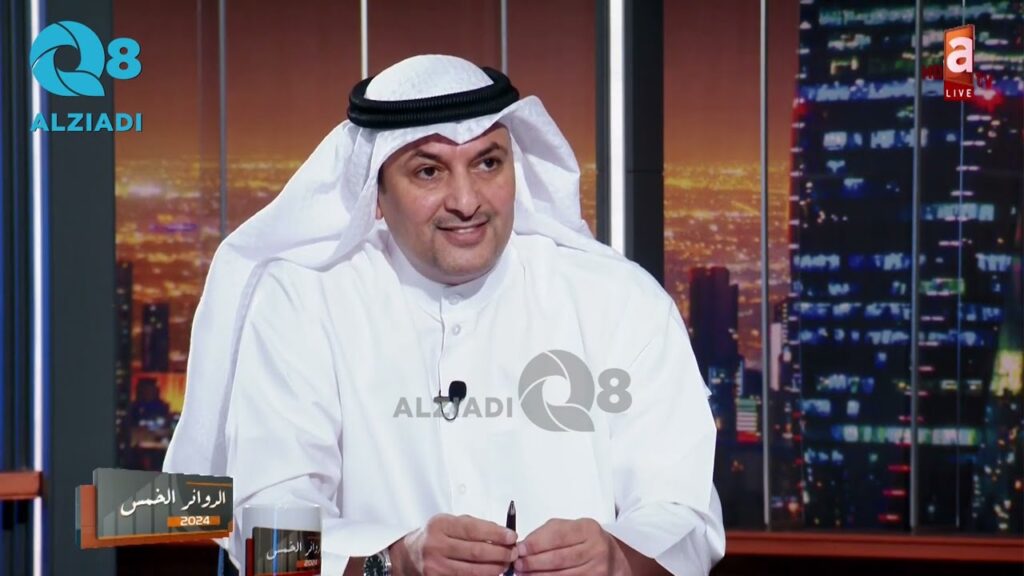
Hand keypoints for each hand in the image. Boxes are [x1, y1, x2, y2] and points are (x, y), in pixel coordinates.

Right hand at [394, 513, 517, 575]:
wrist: (408, 555)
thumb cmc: (434, 536)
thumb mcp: (448, 523)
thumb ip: (472, 526)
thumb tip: (502, 534)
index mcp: (440, 525)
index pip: (473, 529)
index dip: (496, 533)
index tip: (512, 536)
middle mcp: (436, 545)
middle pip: (476, 552)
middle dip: (500, 553)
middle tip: (514, 552)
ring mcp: (435, 566)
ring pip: (473, 571)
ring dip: (495, 568)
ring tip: (506, 564)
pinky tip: (492, 573)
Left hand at [514, 518, 630, 575]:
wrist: (612, 557)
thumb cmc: (584, 540)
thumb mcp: (569, 528)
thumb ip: (546, 534)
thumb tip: (523, 546)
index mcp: (588, 529)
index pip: (557, 536)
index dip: (536, 544)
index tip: (520, 550)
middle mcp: (596, 549)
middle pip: (558, 559)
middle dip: (533, 563)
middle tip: (518, 565)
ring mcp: (596, 569)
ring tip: (523, 574)